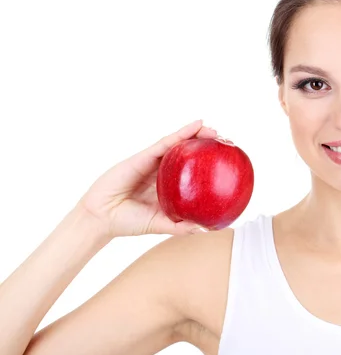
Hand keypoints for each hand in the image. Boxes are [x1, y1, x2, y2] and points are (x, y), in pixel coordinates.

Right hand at [73, 120, 217, 238]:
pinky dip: (182, 133)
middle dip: (206, 145)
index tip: (226, 160)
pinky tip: (196, 126)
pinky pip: (166, 143)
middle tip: (225, 142)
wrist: (101, 218)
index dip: (207, 164)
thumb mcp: (161, 224)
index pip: (191, 171)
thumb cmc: (128, 221)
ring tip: (215, 131)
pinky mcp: (144, 156)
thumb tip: (208, 229)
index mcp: (168, 186)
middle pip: (187, 154)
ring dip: (197, 134)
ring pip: (179, 144)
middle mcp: (162, 171)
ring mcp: (154, 162)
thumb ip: (182, 226)